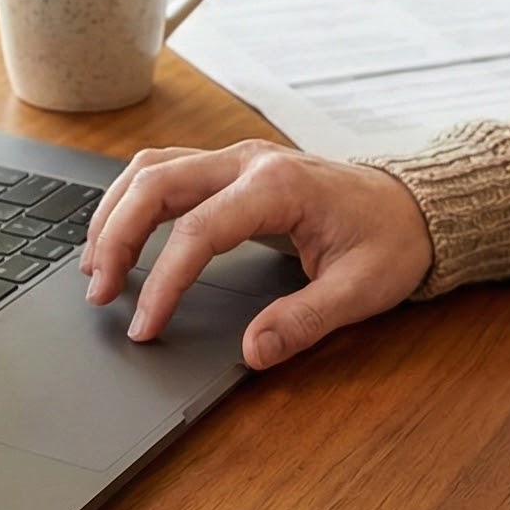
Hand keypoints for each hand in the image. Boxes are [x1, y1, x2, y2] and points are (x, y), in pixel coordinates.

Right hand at [79, 139, 431, 369]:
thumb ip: (304, 321)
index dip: (163, 281)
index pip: (198, 231)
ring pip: (152, 167)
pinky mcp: (231, 167)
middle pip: (157, 183)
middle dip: (117, 236)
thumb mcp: (360, 291)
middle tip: (99, 292)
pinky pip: (166, 170)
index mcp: (278, 186)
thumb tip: (252, 350)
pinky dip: (132, 200)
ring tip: (94, 266)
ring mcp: (237, 158)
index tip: (145, 326)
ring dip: (115, 212)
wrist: (415, 205)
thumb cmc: (390, 241)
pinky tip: (119, 235)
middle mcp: (248, 161)